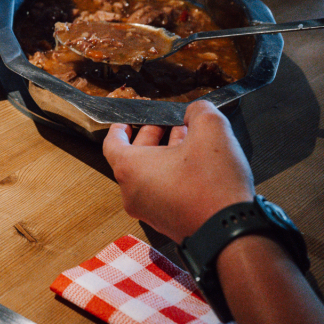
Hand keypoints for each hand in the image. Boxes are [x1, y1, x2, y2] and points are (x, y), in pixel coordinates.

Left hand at [102, 100, 254, 242]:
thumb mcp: (211, 130)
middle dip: (151, 136)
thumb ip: (199, 111)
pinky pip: (162, 192)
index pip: (112, 143)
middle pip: (133, 158)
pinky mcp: (167, 222)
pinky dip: (173, 175)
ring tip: (188, 138)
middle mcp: (133, 192)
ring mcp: (148, 211)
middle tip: (167, 123)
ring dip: (166, 154)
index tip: (128, 120)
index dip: (120, 128)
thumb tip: (196, 111)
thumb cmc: (214, 185)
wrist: (232, 232)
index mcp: (130, 169)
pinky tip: (197, 163)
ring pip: (150, 174)